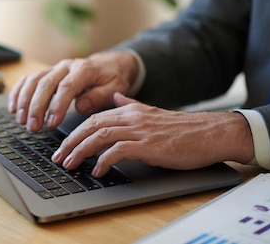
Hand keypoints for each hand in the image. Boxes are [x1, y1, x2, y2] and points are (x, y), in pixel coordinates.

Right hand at [8, 51, 139, 131]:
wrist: (110, 64)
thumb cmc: (112, 78)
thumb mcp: (115, 88)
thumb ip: (99, 97)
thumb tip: (80, 106)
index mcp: (84, 69)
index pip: (66, 87)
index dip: (57, 105)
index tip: (51, 123)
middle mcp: (66, 66)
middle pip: (45, 83)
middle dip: (36, 107)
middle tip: (33, 127)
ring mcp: (54, 68)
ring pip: (33, 80)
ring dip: (24, 101)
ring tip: (21, 121)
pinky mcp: (47, 72)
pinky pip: (28, 79)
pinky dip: (18, 92)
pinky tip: (13, 108)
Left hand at [52, 93, 254, 176]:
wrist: (210, 133)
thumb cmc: (182, 128)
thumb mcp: (151, 112)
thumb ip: (130, 104)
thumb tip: (115, 98)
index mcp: (130, 109)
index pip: (93, 119)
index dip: (75, 132)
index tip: (63, 146)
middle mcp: (131, 117)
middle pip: (91, 126)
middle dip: (71, 142)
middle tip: (59, 157)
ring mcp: (140, 130)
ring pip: (100, 136)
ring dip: (81, 151)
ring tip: (70, 164)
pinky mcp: (149, 145)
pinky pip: (118, 151)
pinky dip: (104, 161)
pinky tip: (97, 170)